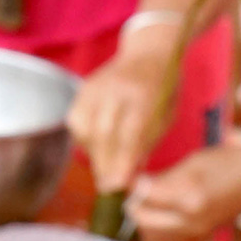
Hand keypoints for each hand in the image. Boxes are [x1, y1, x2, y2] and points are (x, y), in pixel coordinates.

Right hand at [69, 34, 176, 190]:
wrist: (148, 52)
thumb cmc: (162, 89)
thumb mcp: (165, 116)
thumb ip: (145, 143)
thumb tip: (127, 177)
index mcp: (145, 94)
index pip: (130, 132)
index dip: (122, 161)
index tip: (119, 185)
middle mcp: (117, 88)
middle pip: (103, 132)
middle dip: (105, 164)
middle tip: (108, 187)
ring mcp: (97, 86)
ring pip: (85, 128)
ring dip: (93, 153)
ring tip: (105, 166)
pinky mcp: (83, 88)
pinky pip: (76, 121)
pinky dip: (84, 139)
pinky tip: (96, 146)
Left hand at [125, 143, 240, 240]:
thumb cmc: (227, 163)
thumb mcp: (192, 163)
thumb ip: (163, 177)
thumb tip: (137, 184)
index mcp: (189, 196)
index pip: (144, 197)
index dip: (131, 186)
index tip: (126, 178)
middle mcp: (191, 220)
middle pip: (143, 222)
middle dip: (131, 207)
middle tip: (127, 193)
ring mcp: (196, 232)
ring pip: (152, 236)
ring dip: (141, 221)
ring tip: (139, 204)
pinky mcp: (200, 237)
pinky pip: (168, 239)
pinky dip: (156, 229)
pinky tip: (155, 214)